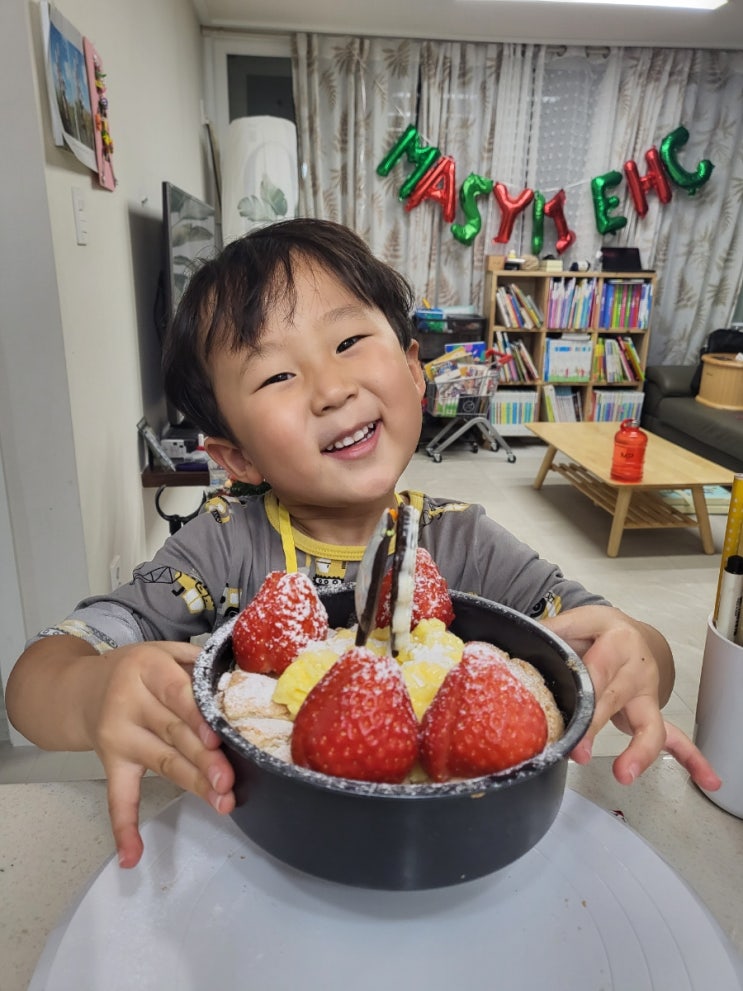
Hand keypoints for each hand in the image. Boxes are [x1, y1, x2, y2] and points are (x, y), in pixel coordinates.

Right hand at [89, 641, 235, 867]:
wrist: (82, 687)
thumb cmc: (140, 669)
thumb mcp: (166, 650)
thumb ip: (197, 663)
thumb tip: (238, 682)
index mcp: (148, 670)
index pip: (177, 694)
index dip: (198, 718)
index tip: (218, 739)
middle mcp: (129, 704)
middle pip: (174, 733)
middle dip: (204, 759)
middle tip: (228, 781)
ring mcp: (119, 737)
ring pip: (161, 763)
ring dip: (192, 785)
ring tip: (221, 803)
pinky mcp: (112, 763)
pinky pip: (118, 797)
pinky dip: (124, 828)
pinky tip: (132, 856)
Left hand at [541, 606, 720, 791]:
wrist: (630, 633)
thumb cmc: (598, 631)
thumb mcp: (576, 621)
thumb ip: (553, 631)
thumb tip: (524, 638)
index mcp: (616, 639)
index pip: (596, 667)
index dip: (582, 690)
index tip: (567, 711)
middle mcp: (636, 667)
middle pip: (614, 699)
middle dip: (595, 727)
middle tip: (576, 751)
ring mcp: (647, 692)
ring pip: (649, 724)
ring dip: (639, 751)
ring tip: (625, 773)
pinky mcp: (652, 711)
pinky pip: (674, 738)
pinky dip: (693, 760)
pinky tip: (708, 781)